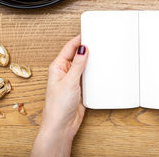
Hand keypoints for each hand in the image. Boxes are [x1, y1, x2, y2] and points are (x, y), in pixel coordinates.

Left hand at [31, 35, 87, 156]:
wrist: (62, 126)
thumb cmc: (58, 107)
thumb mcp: (70, 82)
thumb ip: (78, 65)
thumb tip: (83, 49)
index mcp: (57, 67)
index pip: (69, 48)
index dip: (79, 39)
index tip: (89, 32)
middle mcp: (64, 72)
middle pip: (77, 55)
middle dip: (86, 48)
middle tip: (97, 40)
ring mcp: (72, 80)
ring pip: (83, 65)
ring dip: (90, 60)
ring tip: (100, 52)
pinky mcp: (79, 88)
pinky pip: (87, 76)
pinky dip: (93, 72)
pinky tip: (99, 69)